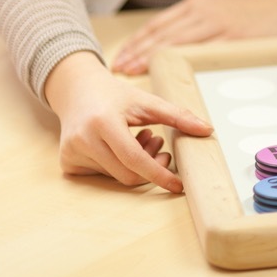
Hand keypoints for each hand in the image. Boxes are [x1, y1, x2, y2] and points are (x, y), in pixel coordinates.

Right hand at [44, 51, 213, 191]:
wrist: (78, 91)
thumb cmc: (116, 96)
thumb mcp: (147, 101)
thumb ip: (178, 115)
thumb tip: (208, 130)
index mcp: (103, 122)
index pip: (134, 159)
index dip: (159, 173)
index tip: (178, 184)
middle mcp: (83, 140)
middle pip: (127, 174)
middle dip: (151, 167)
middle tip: (161, 145)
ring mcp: (72, 154)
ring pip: (116, 176)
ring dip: (137, 164)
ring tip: (141, 138)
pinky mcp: (67, 163)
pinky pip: (103, 176)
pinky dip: (119, 166)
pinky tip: (120, 146)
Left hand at [112, 0, 276, 73]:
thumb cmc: (248, 14)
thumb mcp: (216, 11)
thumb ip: (193, 25)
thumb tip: (163, 49)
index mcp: (196, 5)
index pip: (158, 24)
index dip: (137, 42)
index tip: (120, 57)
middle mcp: (203, 12)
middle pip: (163, 34)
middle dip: (138, 52)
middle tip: (119, 68)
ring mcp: (219, 24)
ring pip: (177, 42)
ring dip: (152, 58)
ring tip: (133, 71)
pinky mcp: (233, 38)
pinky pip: (202, 52)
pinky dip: (183, 62)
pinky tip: (170, 71)